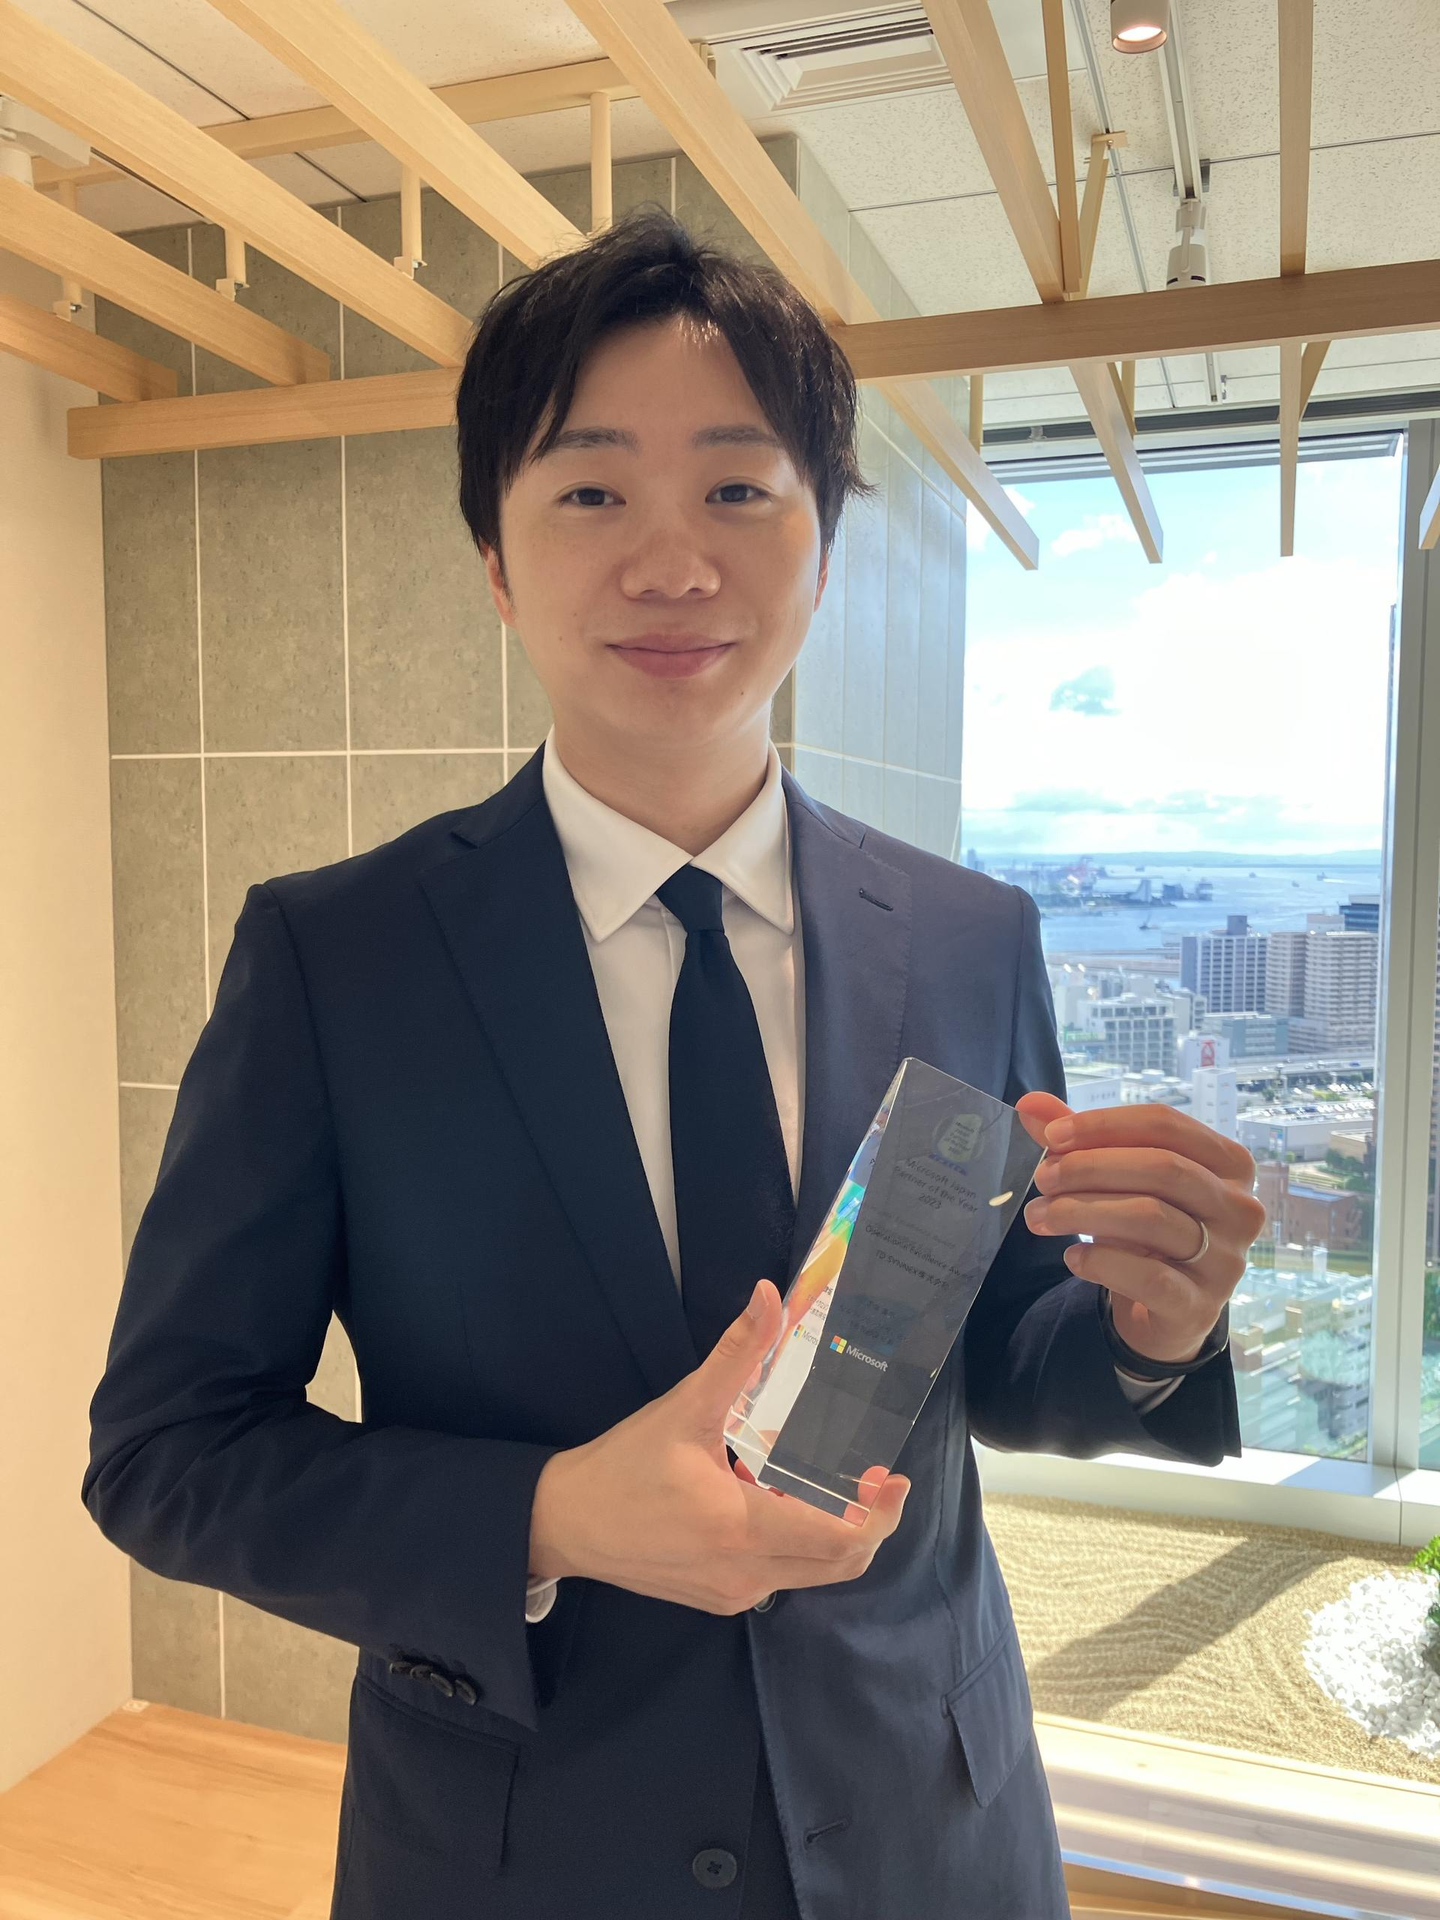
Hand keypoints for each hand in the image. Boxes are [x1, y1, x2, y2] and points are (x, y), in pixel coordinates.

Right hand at [527, 1279, 910, 1613]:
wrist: (566, 1523)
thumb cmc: (624, 1465)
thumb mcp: (685, 1406)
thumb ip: (737, 1353)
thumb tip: (770, 1295)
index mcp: (740, 1528)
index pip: (839, 1541)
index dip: (880, 1513)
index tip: (892, 1476)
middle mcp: (745, 1573)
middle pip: (839, 1566)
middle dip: (868, 1524)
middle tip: (872, 1479)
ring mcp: (733, 1594)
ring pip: (810, 1573)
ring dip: (830, 1533)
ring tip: (819, 1481)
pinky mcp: (719, 1600)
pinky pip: (780, 1576)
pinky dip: (795, 1544)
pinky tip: (773, 1500)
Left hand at [1014, 1092, 1266, 1366]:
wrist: (1164, 1312)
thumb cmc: (1146, 1232)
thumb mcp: (1120, 1182)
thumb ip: (1082, 1142)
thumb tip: (1030, 1103)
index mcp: (1229, 1163)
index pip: (1166, 1125)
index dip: (1105, 1125)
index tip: (1052, 1136)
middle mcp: (1240, 1208)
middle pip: (1162, 1168)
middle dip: (1090, 1167)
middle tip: (1042, 1179)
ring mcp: (1227, 1260)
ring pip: (1152, 1218)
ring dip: (1082, 1212)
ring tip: (1039, 1216)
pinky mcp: (1201, 1306)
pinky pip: (1149, 1277)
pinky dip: (1101, 1261)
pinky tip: (1071, 1257)